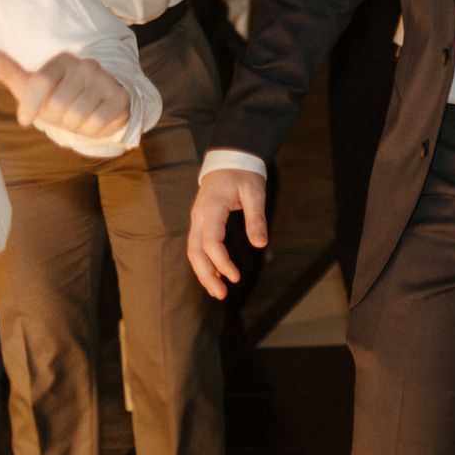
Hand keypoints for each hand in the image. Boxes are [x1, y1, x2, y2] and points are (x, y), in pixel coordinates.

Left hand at [0, 49, 129, 141]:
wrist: (98, 106)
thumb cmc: (60, 97)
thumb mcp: (33, 87)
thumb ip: (11, 72)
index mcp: (63, 60)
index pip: (40, 82)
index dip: (30, 106)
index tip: (24, 120)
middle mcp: (87, 66)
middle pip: (58, 104)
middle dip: (57, 118)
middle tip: (63, 114)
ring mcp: (106, 80)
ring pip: (77, 115)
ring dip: (73, 125)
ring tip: (78, 117)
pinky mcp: (120, 97)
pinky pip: (96, 123)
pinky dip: (91, 129)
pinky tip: (94, 120)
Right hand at [188, 169, 268, 298]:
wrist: (229, 159)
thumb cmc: (243, 174)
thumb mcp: (255, 192)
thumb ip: (256, 218)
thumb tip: (261, 244)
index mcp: (211, 208)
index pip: (211, 242)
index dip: (221, 262)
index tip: (235, 276)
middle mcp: (199, 216)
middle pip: (195, 251)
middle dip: (206, 275)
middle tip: (220, 294)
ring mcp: (197, 219)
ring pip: (194, 251)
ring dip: (204, 272)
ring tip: (217, 291)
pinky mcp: (201, 222)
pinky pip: (199, 245)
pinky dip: (205, 261)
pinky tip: (217, 274)